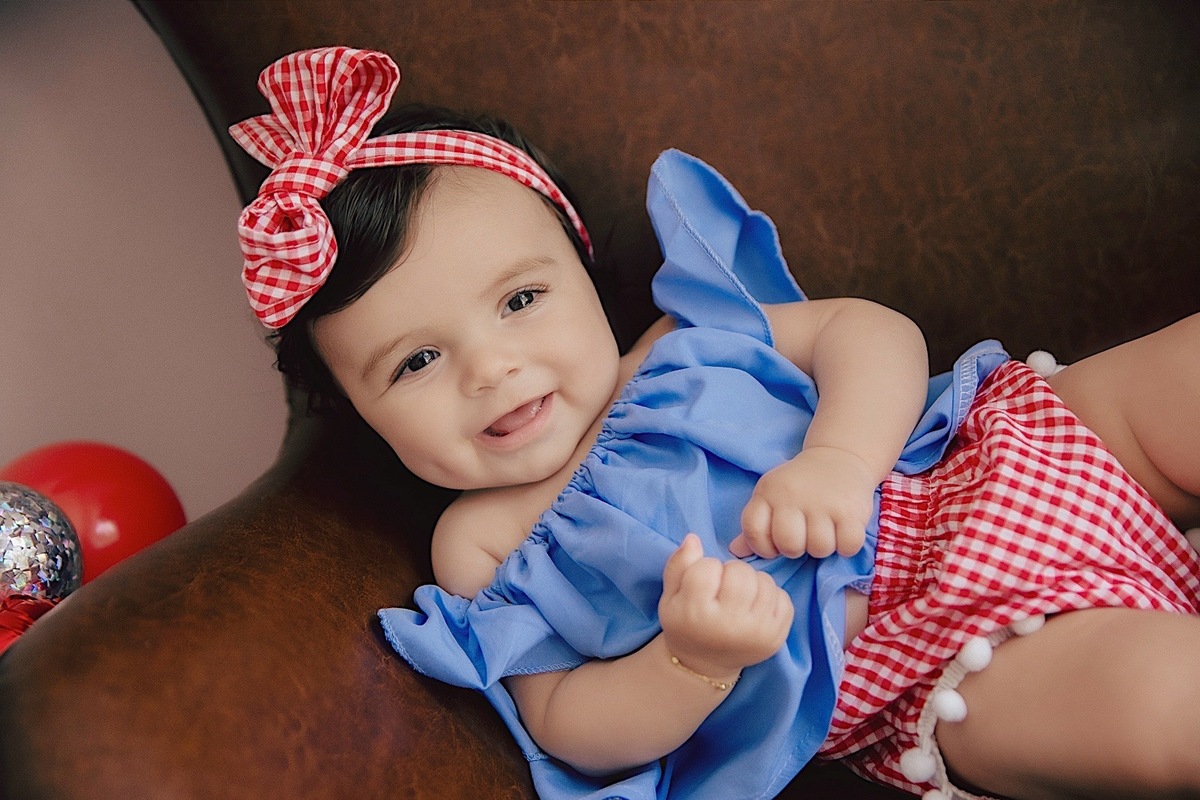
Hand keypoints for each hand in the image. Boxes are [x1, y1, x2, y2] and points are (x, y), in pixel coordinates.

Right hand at [658, 534, 793, 681]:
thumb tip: (694, 538)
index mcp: (696, 614)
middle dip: (730, 571)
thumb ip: (678, 564)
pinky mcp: (776, 638)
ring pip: (764, 581)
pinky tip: (755, 607)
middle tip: (723, 587)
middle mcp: (729, 625)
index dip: (704, 567)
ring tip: (739, 597)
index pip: (707, 566)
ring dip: (752, 582)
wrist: (704, 665)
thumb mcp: (670, 596)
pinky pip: (783, 598)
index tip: (702, 583)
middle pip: (740, 571)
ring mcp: (756, 632)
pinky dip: (770, 597)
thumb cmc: (685, 623)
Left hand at [730, 446, 874, 559]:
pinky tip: (843, 531)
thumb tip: (736, 551)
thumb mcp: (772, 497)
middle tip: (804, 536)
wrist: (839, 456)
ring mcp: (822, 502)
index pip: (753, 530)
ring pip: (819, 548)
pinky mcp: (850, 510)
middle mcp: (792, 495)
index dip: (763, 546)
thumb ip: (755, 525)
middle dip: (796, 549)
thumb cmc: (800, 485)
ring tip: (825, 531)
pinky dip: (847, 546)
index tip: (776, 542)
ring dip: (823, 547)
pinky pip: (847, 546)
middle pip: (789, 544)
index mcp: (768, 492)